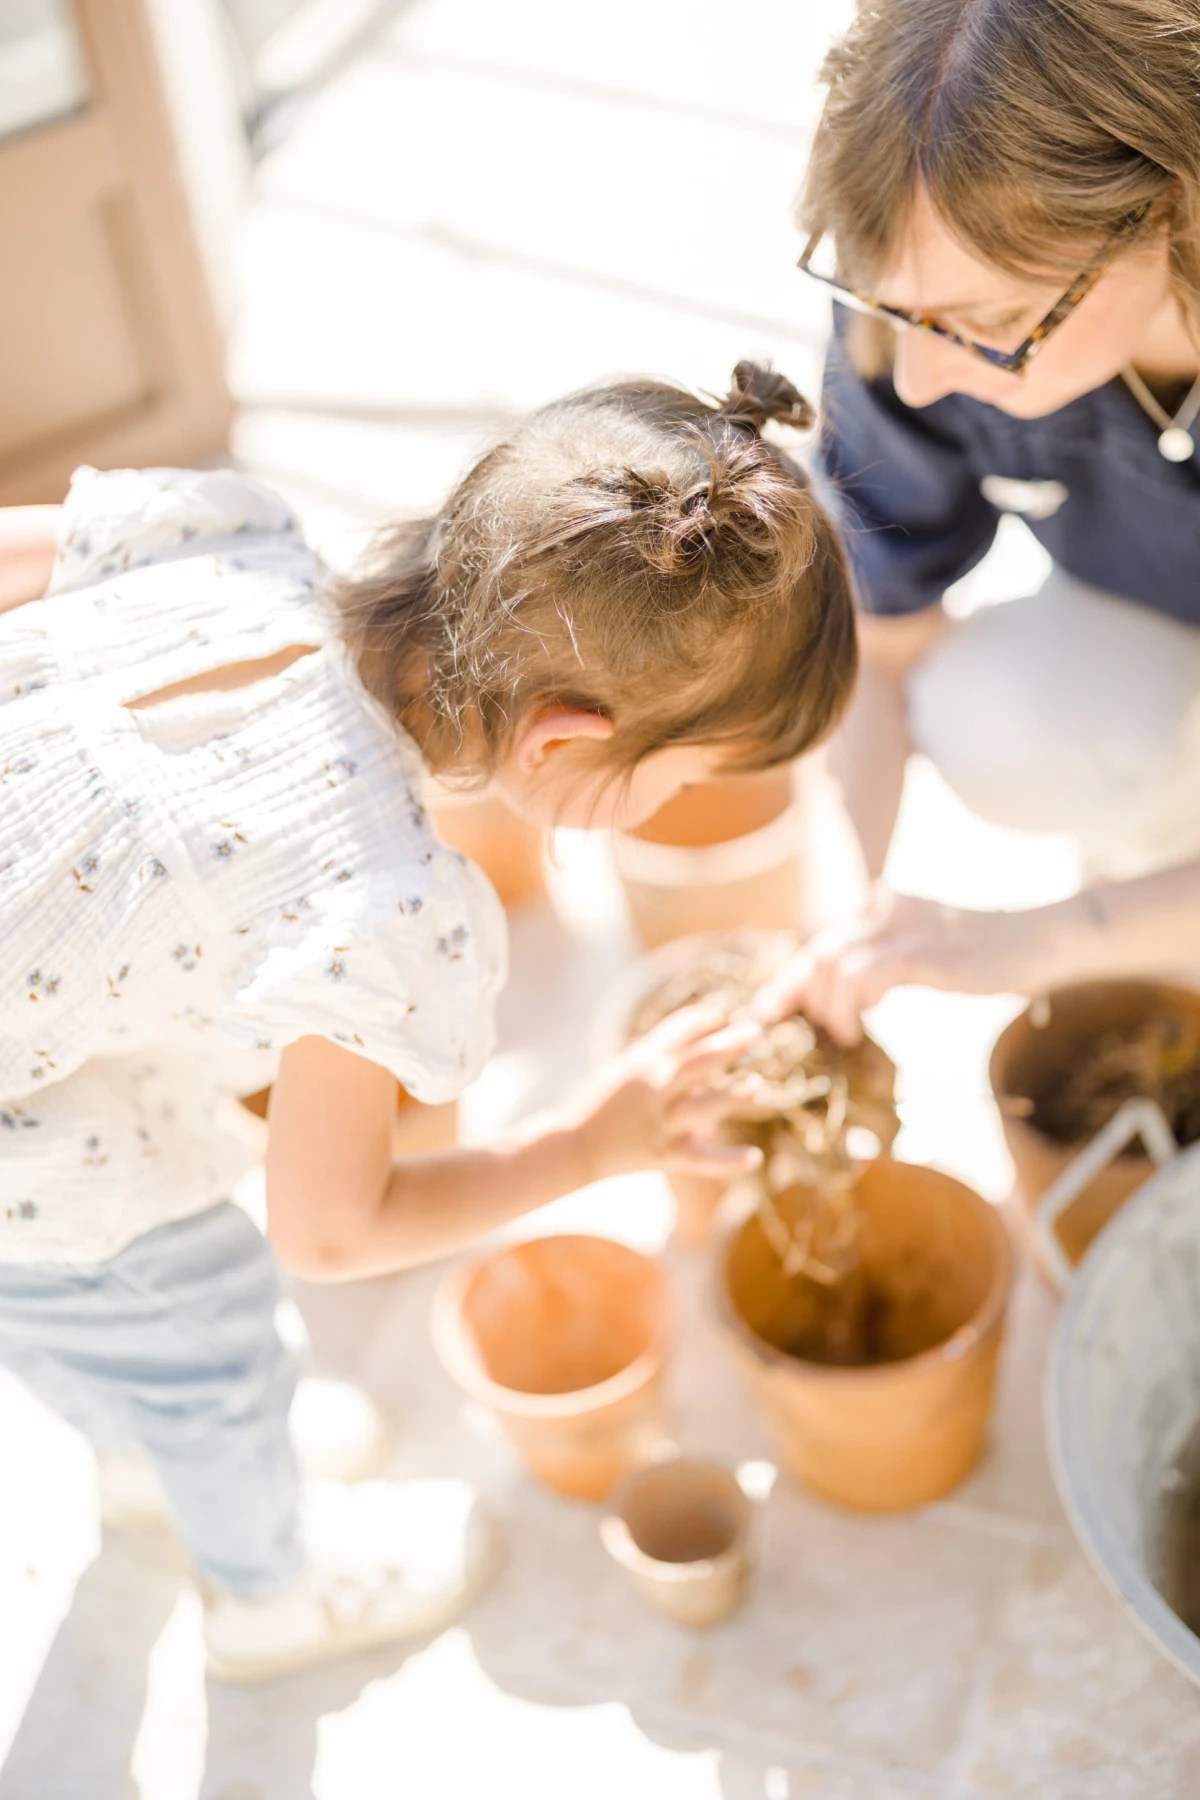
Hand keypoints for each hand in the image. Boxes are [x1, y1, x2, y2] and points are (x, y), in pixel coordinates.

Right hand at [576, 1003, 766, 1181]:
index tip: (721, 1011)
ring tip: (756, 1085)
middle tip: (753, 1031)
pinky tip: (755, 1157)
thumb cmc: (602, 1102)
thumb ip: (666, 1058)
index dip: (700, 1018)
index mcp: (641, 1063)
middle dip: (724, 1047)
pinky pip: (700, 1159)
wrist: (573, 1146)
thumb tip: (711, 1049)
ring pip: (699, 1109)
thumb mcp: (628, 1069)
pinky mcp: (664, 1155)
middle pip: (693, 1064)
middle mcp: (652, 1091)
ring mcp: (659, 1124)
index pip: (676, 1033)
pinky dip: (727, 1161)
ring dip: (729, 1097)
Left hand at [754, 887, 1054, 1043]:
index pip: (821, 942)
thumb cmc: (987, 955)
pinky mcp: (925, 952)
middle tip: (791, 1028)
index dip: (788, 980)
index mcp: (884, 907)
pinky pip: (868, 976)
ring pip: (835, 965)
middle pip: (818, 952)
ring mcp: (905, 929)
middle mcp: (887, 910)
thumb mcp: (925, 954)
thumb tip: (847, 998)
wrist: (1042, 940)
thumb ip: (884, 965)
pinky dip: (855, 1002)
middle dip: (795, 995)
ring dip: (829, 1007)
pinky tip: (865, 1019)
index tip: (765, 1012)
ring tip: (841, 1033)